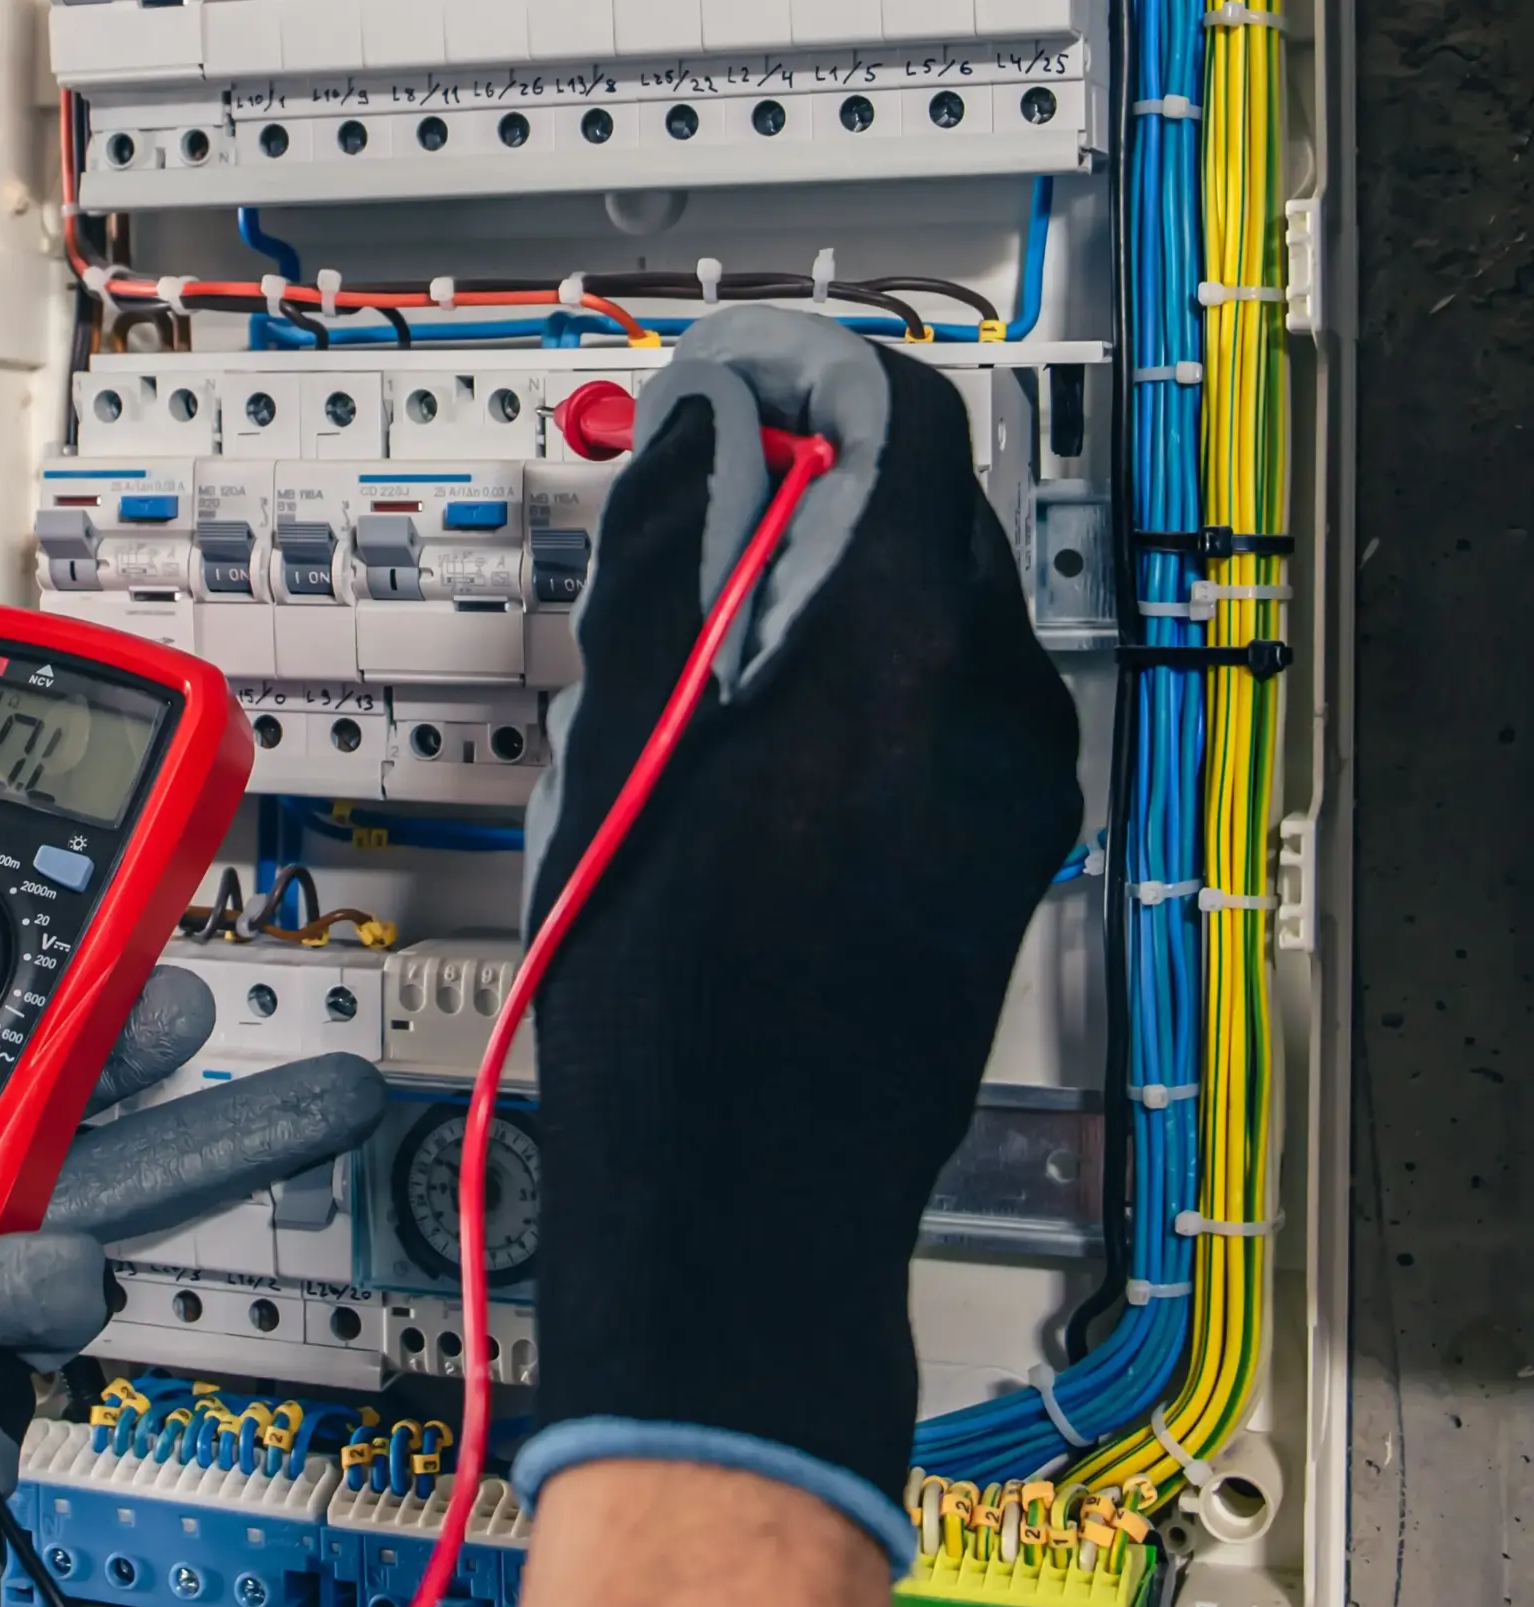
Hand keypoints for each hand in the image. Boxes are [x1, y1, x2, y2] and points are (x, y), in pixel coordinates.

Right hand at [513, 307, 1083, 1560]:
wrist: (745, 1194)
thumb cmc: (671, 998)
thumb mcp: (624, 742)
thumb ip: (672, 554)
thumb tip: (697, 431)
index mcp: (907, 652)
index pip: (896, 420)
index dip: (797, 379)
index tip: (715, 391)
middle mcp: (997, 706)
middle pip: (922, 511)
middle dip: (802, 489)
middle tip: (680, 518)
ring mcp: (1015, 788)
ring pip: (931, 614)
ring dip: (822, 592)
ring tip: (690, 665)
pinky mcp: (1003, 853)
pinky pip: (941, 709)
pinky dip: (855, 683)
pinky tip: (748, 754)